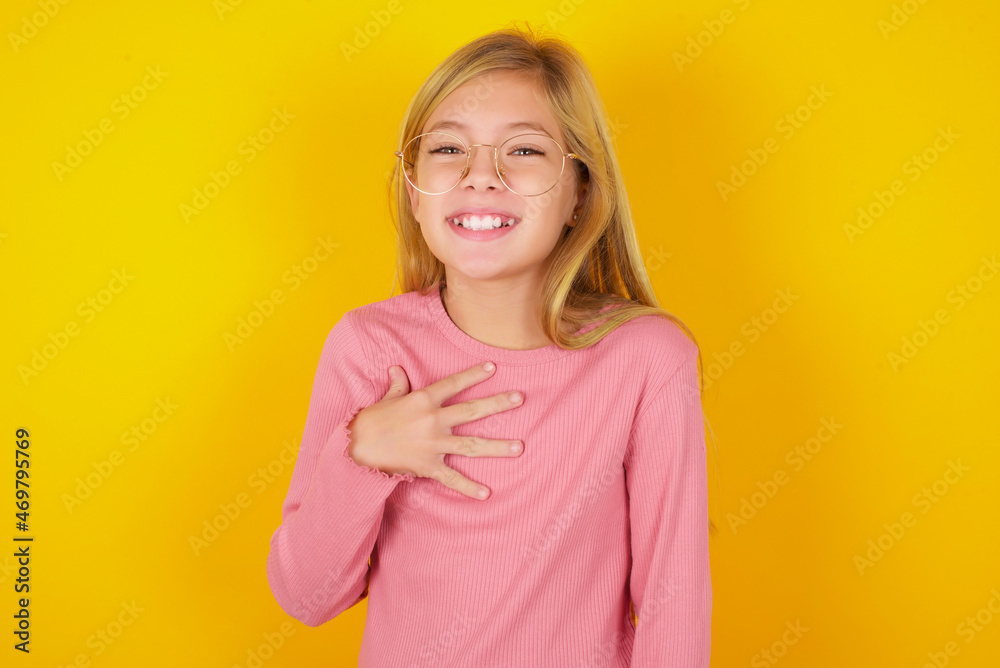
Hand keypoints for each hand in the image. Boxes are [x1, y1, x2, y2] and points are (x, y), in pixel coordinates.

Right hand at [346, 361, 523, 499]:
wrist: (357, 449)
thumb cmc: (370, 421)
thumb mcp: (386, 398)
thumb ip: (398, 385)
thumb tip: (397, 368)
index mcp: (423, 400)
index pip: (454, 384)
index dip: (473, 375)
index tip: (493, 367)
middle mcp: (433, 420)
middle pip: (472, 410)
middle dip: (498, 403)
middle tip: (520, 398)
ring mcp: (433, 444)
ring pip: (472, 445)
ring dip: (497, 447)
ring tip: (519, 447)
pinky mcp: (428, 466)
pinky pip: (452, 478)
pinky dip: (468, 487)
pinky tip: (486, 493)